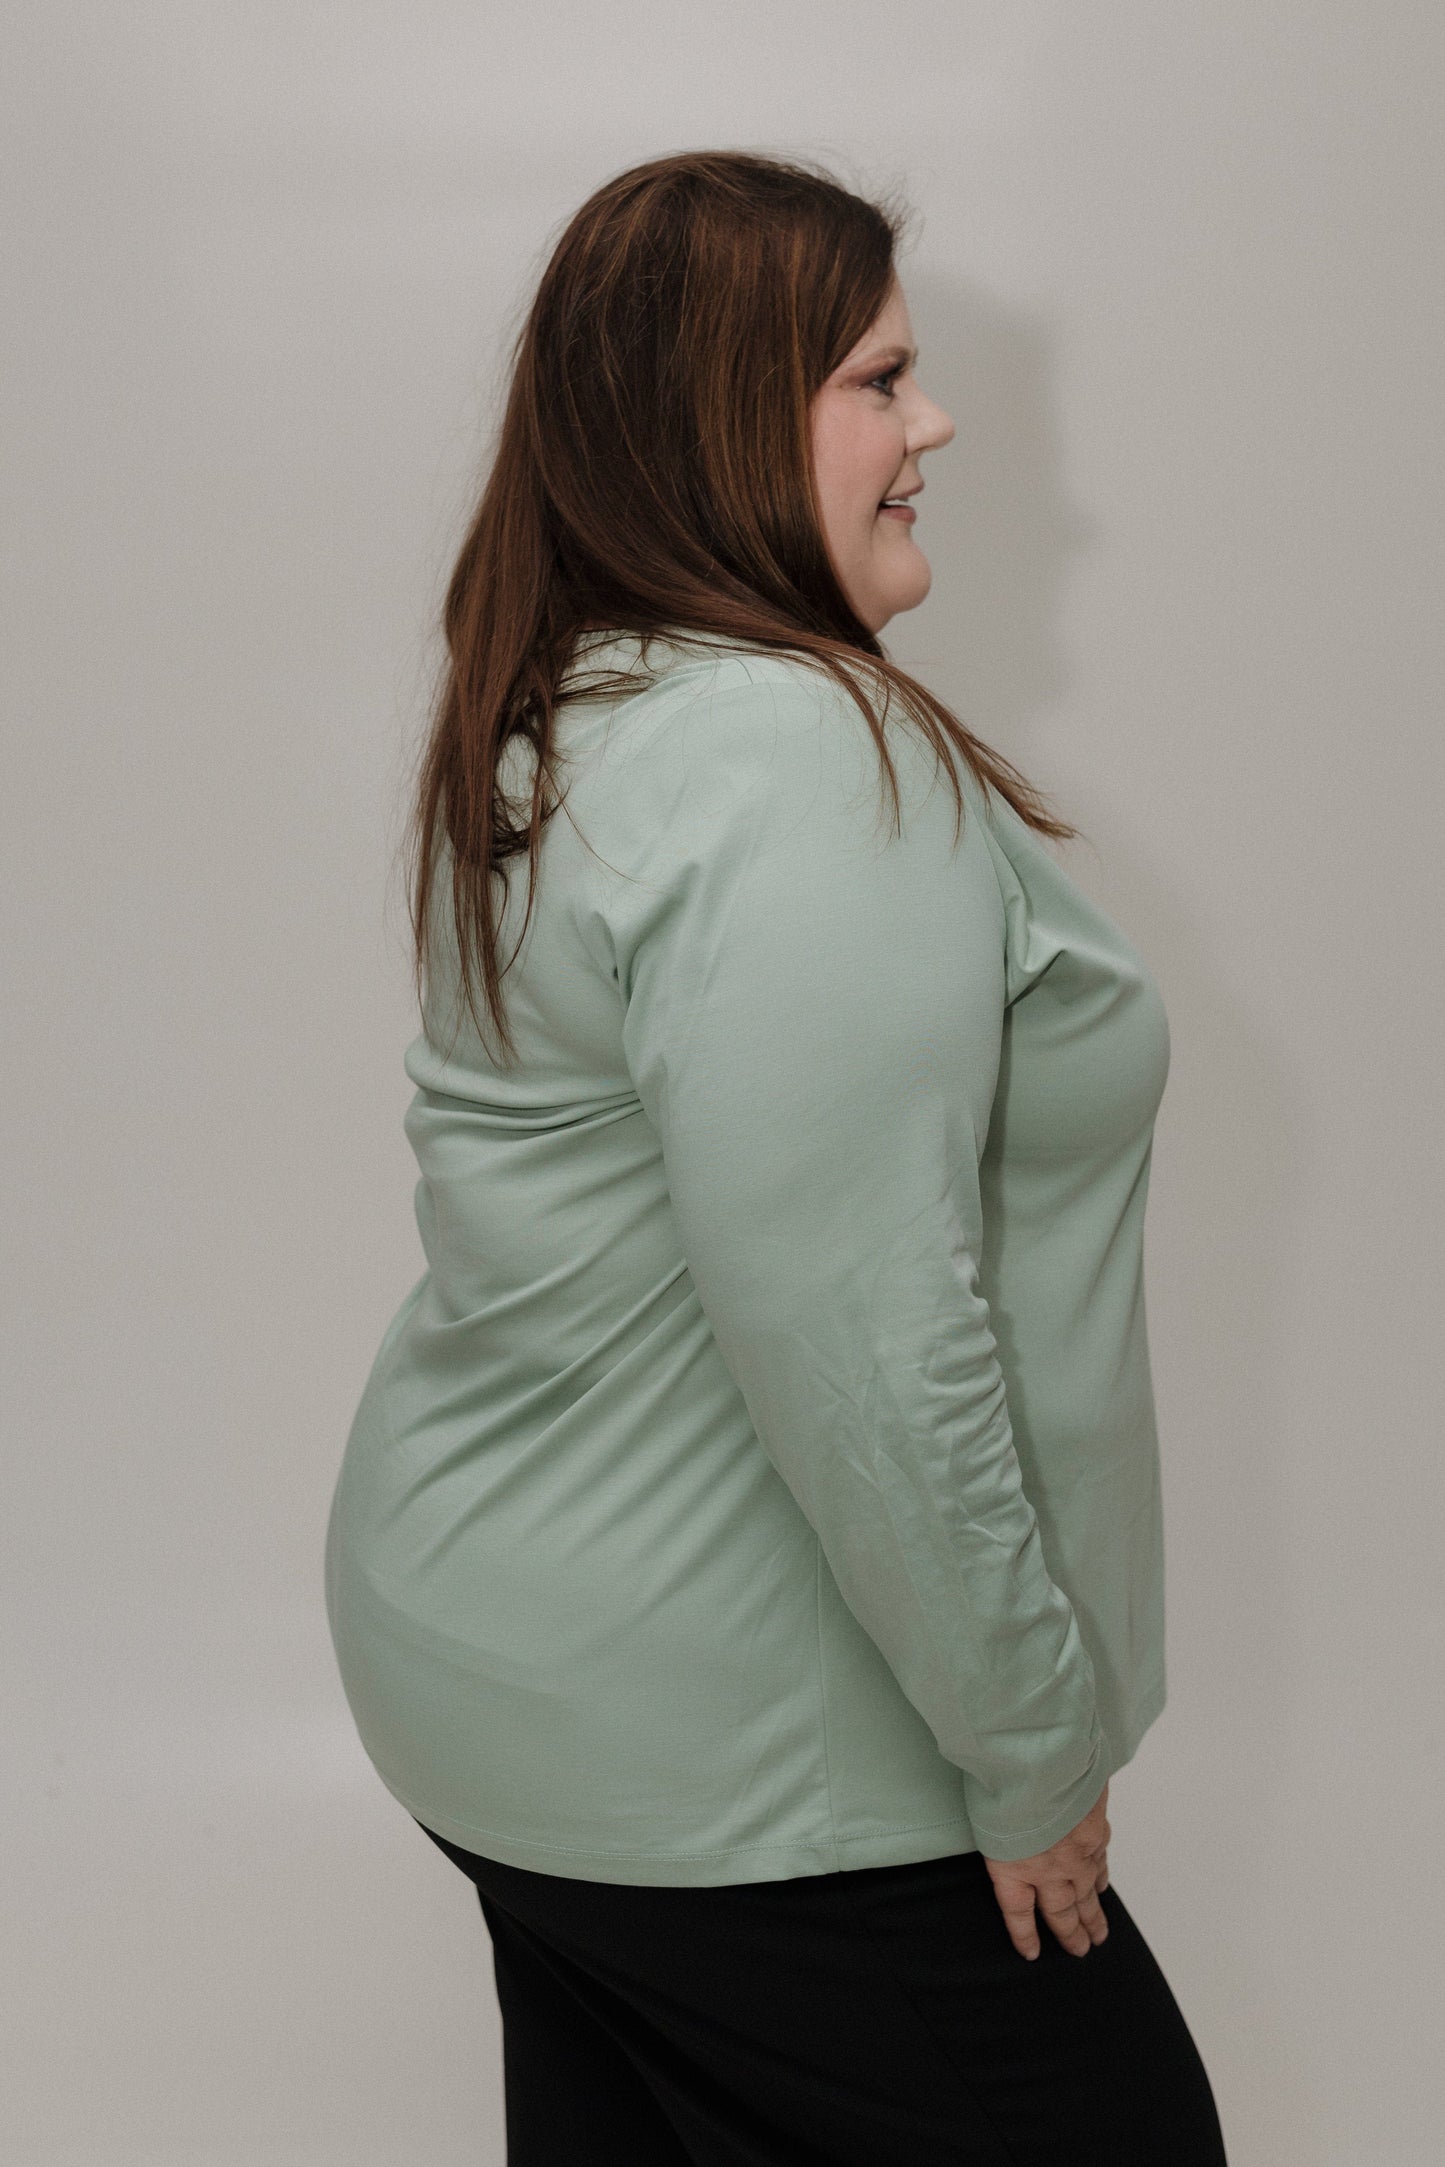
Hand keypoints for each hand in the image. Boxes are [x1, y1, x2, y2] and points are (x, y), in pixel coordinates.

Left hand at [981, 1780, 1110, 1961]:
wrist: (1040, 1759)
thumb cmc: (1002, 1779)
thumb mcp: (983, 1812)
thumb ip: (995, 1830)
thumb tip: (996, 1825)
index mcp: (1012, 1869)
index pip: (1019, 1914)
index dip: (1025, 1935)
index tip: (1031, 1953)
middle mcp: (1047, 1871)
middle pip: (1060, 1912)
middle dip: (1069, 1934)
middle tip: (1079, 1951)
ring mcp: (1075, 1854)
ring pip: (1086, 1896)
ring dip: (1093, 1917)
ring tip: (1098, 1935)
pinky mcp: (1095, 1832)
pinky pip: (1099, 1864)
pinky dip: (1101, 1879)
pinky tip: (1101, 1889)